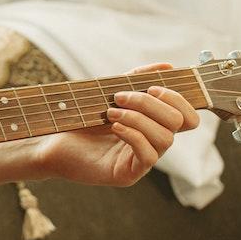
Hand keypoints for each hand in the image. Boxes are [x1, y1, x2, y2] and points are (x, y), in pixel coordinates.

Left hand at [33, 62, 201, 187]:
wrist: (52, 140)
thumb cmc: (81, 117)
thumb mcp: (110, 92)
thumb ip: (137, 79)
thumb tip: (168, 66)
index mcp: (154, 125)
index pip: (188, 117)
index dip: (178, 99)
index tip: (152, 87)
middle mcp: (153, 143)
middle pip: (179, 123)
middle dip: (151, 104)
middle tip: (120, 97)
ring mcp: (142, 160)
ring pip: (166, 138)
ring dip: (138, 118)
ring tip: (111, 112)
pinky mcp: (128, 174)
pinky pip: (149, 156)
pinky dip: (133, 135)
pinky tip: (113, 127)